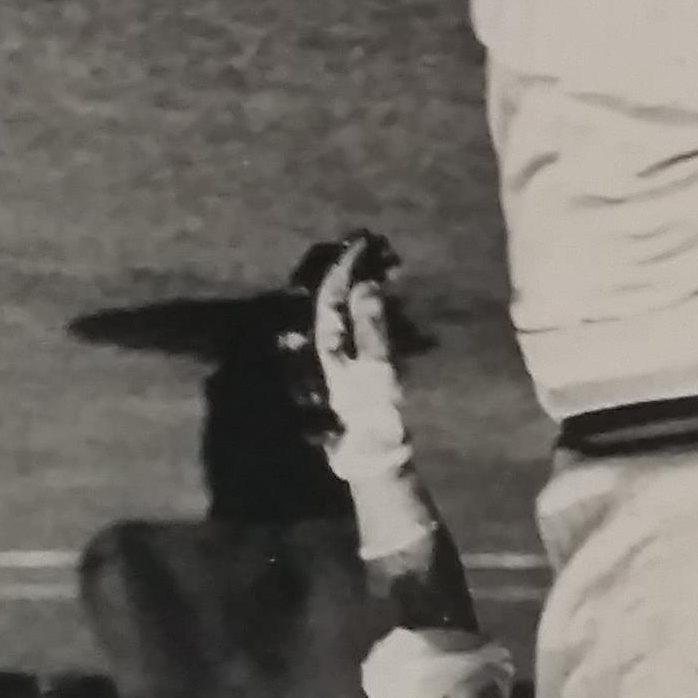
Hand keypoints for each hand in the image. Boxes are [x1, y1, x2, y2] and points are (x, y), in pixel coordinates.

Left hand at [300, 233, 413, 466]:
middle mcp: (308, 346)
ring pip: (331, 305)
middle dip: (350, 267)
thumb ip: (370, 327)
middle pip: (322, 293)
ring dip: (356, 282)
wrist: (369, 457)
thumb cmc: (373, 417)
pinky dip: (359, 302)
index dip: (345, 264)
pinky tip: (380, 295)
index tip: (367, 240)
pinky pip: (340, 320)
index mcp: (316, 345)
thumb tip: (364, 285)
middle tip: (380, 248)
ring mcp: (318, 354)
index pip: (325, 293)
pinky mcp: (331, 362)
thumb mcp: (377, 372)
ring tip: (388, 266)